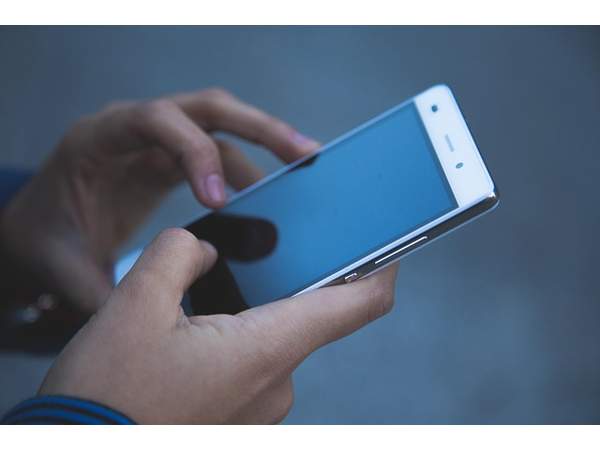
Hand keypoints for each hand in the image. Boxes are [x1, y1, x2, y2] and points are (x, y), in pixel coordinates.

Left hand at [0, 88, 318, 311]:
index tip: (220, 202)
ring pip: (220, 125)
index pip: (155, 121)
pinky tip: (271, 194)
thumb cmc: (45, 238)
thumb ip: (103, 294)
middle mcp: (133, 129)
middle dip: (258, 128)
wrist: (39, 224)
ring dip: (265, 143)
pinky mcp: (172, 159)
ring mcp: (156, 140)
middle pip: (205, 108)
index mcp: (98, 140)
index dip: (194, 152)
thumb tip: (151, 328)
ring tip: (305, 170)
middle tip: (303, 155)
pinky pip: (218, 152)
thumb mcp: (63, 266)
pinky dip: (249, 169)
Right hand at [39, 228, 397, 423]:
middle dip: (279, 282)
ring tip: (196, 307)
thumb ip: (179, 255)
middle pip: (305, 315)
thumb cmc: (106, 397)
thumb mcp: (133, 305)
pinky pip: (253, 366)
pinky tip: (191, 337)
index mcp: (265, 349)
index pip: (356, 303)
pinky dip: (235, 342)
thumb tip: (205, 254)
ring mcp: (261, 408)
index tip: (388, 240)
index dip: (382, 266)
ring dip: (246, 314)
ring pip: (272, 339)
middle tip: (246, 256)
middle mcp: (277, 383)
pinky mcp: (242, 419)